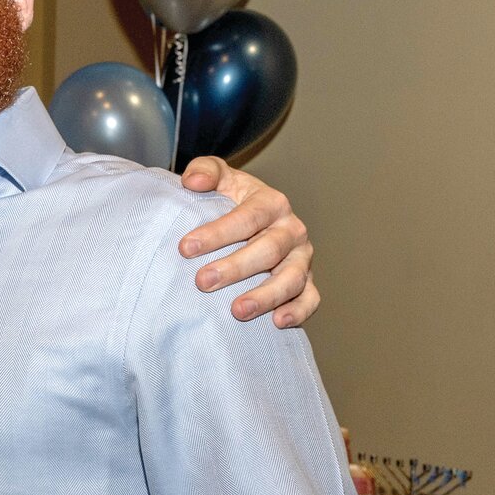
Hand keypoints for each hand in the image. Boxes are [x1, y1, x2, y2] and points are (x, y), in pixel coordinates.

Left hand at [178, 157, 318, 327]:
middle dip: (235, 268)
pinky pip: (309, 298)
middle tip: (202, 282)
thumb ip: (206, 171)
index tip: (185, 248)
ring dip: (265, 296)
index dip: (218, 233)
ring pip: (291, 278)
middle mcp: (291, 230)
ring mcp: (302, 258)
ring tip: (237, 311)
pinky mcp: (306, 283)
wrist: (251, 225)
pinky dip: (298, 311)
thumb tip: (192, 181)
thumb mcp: (219, 179)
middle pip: (268, 250)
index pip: (247, 217)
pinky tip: (277, 323)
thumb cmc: (229, 203)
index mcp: (271, 203)